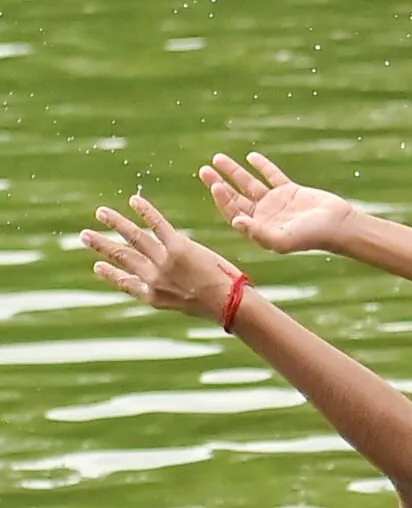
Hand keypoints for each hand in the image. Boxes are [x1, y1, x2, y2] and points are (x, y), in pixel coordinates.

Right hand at [81, 194, 240, 319]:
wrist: (231, 305)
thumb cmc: (218, 307)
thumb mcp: (186, 306)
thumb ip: (172, 294)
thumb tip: (171, 287)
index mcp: (154, 296)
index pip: (125, 283)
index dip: (110, 274)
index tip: (96, 267)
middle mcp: (153, 278)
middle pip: (122, 257)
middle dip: (102, 246)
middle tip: (84, 235)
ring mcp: (164, 261)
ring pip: (134, 238)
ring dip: (116, 223)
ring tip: (101, 213)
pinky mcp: (179, 247)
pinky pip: (158, 224)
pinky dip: (145, 211)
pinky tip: (134, 200)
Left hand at [200, 151, 351, 254]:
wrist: (339, 226)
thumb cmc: (312, 237)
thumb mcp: (283, 239)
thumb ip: (259, 233)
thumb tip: (237, 221)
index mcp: (260, 229)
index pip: (234, 213)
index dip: (222, 200)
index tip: (216, 185)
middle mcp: (265, 216)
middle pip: (236, 197)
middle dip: (219, 183)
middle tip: (204, 170)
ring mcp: (277, 203)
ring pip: (249, 184)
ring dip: (234, 171)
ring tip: (218, 158)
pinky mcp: (291, 191)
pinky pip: (272, 176)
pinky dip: (262, 166)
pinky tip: (251, 157)